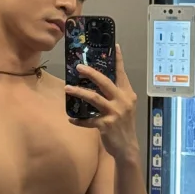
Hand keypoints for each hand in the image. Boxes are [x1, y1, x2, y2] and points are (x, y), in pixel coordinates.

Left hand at [66, 44, 138, 159]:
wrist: (127, 147)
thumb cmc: (124, 125)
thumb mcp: (125, 106)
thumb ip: (116, 94)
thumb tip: (98, 82)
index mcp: (127, 94)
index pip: (122, 74)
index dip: (119, 60)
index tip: (116, 46)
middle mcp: (123, 101)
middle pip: (105, 83)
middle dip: (91, 73)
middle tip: (78, 67)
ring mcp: (115, 113)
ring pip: (94, 99)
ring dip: (79, 92)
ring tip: (67, 88)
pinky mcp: (107, 125)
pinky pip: (89, 121)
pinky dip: (79, 120)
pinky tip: (71, 119)